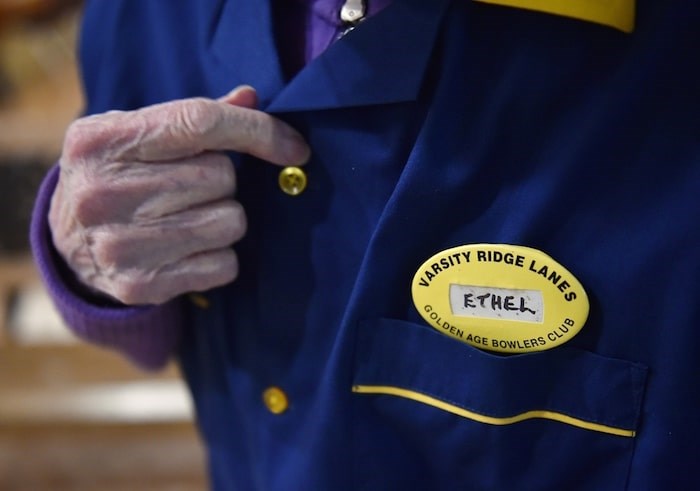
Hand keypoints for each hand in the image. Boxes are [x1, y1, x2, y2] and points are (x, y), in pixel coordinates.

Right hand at [48, 86, 309, 304]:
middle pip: (221, 175)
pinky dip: (220, 256)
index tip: (295, 147)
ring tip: (190, 215)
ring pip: (230, 222)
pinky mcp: (140, 286)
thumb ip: (194, 117)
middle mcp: (103, 193)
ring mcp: (119, 245)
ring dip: (226, 217)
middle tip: (193, 185)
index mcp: (101, 141)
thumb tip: (251, 99)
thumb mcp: (138, 134)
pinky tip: (189, 248)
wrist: (68, 242)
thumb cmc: (118, 175)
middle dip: (223, 178)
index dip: (258, 131)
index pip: (200, 123)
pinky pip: (225, 265)